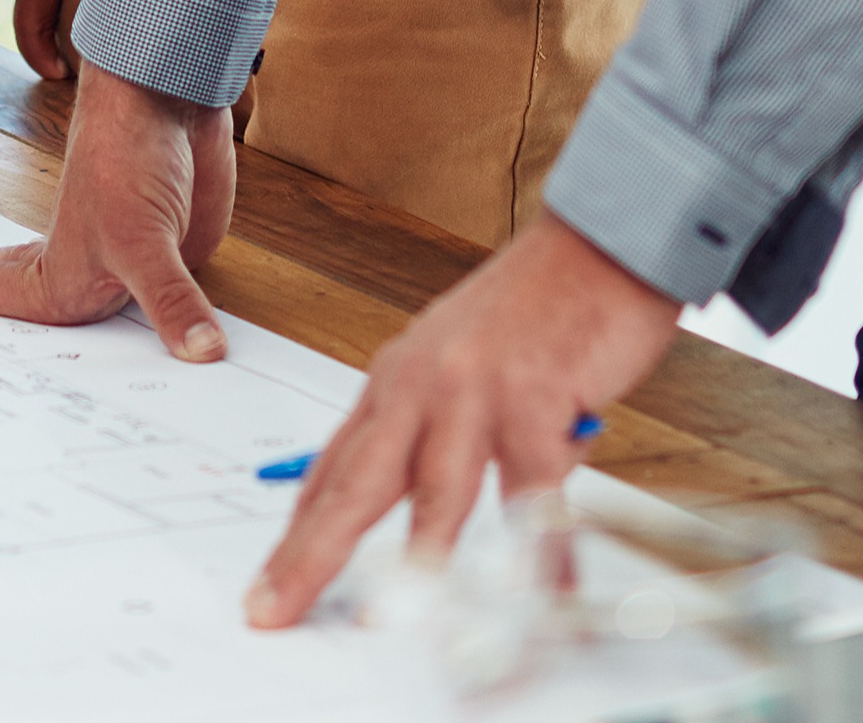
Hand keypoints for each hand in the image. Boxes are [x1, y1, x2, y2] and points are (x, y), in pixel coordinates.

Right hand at [0, 68, 234, 357]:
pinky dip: (145, 301)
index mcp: (62, 272)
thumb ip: (171, 301)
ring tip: (18, 295)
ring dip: (56, 296)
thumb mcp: (144, 240)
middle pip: (27, 289)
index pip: (0, 296)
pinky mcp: (170, 241)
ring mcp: (127, 251)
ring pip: (86, 287)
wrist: (170, 94)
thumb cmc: (129, 154)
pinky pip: (156, 288)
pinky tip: (131, 298)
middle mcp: (89, 264)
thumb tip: (201, 354)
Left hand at [248, 215, 676, 627]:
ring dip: (414, 559)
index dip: (296, 535)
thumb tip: (434, 521)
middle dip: (312, 556)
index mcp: (394, 380)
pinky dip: (540, 546)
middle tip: (276, 610)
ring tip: (389, 615)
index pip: (331, 470)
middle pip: (355, 485)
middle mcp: (419, 385)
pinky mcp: (534, 396)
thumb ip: (441, 438)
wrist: (596, 245)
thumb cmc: (532, 312)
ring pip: (435, 491)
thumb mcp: (458, 366)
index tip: (266, 587)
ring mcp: (473, 390)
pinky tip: (541, 591)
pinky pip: (533, 490)